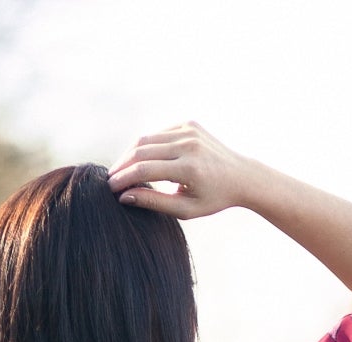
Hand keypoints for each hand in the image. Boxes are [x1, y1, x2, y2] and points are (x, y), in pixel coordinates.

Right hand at [107, 123, 261, 219]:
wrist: (241, 176)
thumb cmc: (212, 199)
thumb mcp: (184, 209)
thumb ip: (153, 202)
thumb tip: (124, 196)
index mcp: (189, 168)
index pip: (144, 170)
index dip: (123, 179)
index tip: (110, 189)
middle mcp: (188, 144)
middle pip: (141, 150)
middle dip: (122, 165)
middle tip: (110, 179)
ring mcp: (189, 130)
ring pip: (147, 138)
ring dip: (130, 154)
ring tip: (120, 170)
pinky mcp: (189, 123)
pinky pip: (159, 133)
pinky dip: (146, 145)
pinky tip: (139, 159)